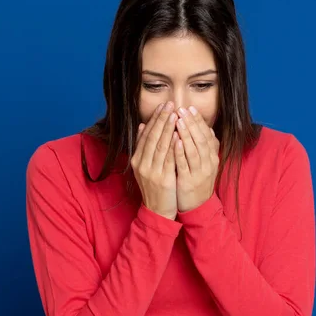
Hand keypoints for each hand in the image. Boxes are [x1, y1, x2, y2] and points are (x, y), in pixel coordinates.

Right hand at [131, 102, 178, 219]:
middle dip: (162, 119)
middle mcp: (142, 164)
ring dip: (168, 129)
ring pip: (160, 146)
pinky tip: (178, 135)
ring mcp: (152, 172)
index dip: (155, 119)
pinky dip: (173, 147)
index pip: (146, 135)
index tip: (163, 106)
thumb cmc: (154, 187)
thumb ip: (144, 146)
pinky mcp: (163, 179)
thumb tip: (142, 125)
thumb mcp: (145, 166)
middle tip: (170, 104)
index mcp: (137, 160)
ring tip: (175, 115)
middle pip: (153, 137)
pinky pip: (169, 160)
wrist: (157, 211)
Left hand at [174, 106, 219, 212]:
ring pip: (194, 149)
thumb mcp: (205, 162)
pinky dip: (181, 151)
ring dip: (186, 133)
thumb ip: (205, 146)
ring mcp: (200, 172)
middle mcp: (209, 163)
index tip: (190, 108)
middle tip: (182, 109)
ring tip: (178, 119)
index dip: (198, 121)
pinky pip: (185, 164)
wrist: (198, 206)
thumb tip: (207, 127)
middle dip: (191, 122)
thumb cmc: (198, 181)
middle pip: (201, 139)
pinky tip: (176, 140)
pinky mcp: (189, 181)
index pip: (206, 134)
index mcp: (212, 157)